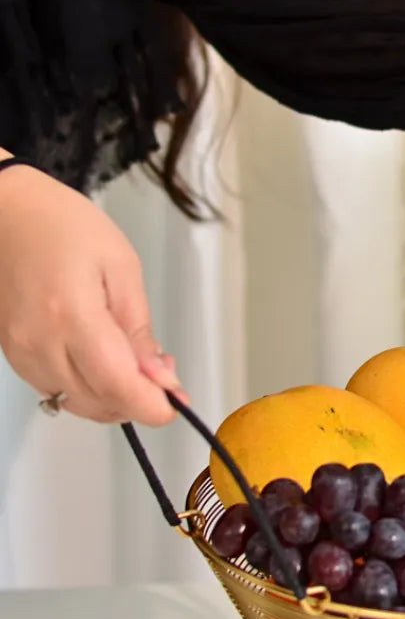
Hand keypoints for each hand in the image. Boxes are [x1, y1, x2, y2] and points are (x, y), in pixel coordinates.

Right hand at [0, 163, 185, 423]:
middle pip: (99, 401)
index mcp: (71, 315)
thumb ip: (139, 329)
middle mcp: (39, 342)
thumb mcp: (122, 267)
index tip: (175, 403)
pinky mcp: (15, 356)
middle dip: (140, 399)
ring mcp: (22, 353)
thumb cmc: (62, 226)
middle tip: (163, 371)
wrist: (7, 214)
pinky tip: (104, 364)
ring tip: (135, 362)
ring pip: (79, 403)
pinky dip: (89, 389)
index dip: (151, 404)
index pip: (116, 384)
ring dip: (115, 397)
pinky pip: (58, 391)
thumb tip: (159, 377)